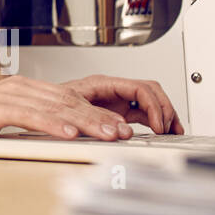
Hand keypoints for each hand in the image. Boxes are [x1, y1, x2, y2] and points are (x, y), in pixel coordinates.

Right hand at [0, 74, 139, 153]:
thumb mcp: (6, 120)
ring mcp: (6, 95)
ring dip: (85, 122)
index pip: (68, 99)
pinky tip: (69, 133)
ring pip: (55, 108)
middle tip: (123, 132)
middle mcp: (18, 87)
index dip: (95, 112)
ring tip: (107, 134)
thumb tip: (63, 133)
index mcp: (23, 88)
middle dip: (99, 118)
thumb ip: (32, 120)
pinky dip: (52, 124)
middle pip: (67, 102)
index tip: (117, 127)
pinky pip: (30, 116)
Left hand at [58, 74, 183, 134]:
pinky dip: (154, 121)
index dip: (154, 105)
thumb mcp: (72, 107)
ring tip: (173, 130)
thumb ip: (96, 117)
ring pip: (150, 101)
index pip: (140, 88)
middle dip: (164, 108)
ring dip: (164, 114)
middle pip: (150, 90)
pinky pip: (143, 112)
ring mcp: (116, 99)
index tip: (158, 125)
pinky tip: (161, 131)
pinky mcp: (117, 111)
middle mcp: (113, 89)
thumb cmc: (52, 100)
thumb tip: (121, 128)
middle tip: (169, 128)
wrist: (42, 106)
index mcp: (104, 83)